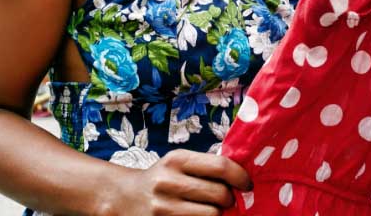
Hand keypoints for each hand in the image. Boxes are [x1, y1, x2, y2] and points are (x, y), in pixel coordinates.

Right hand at [103, 150, 251, 215]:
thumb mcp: (178, 163)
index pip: (221, 166)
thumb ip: (206, 167)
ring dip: (218, 214)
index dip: (241, 177)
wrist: (123, 198)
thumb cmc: (160, 179)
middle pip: (220, 194)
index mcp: (177, 160)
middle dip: (229, 199)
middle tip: (227, 200)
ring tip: (212, 210)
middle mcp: (169, 182)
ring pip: (212, 215)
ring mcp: (164, 208)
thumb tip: (242, 177)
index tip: (247, 184)